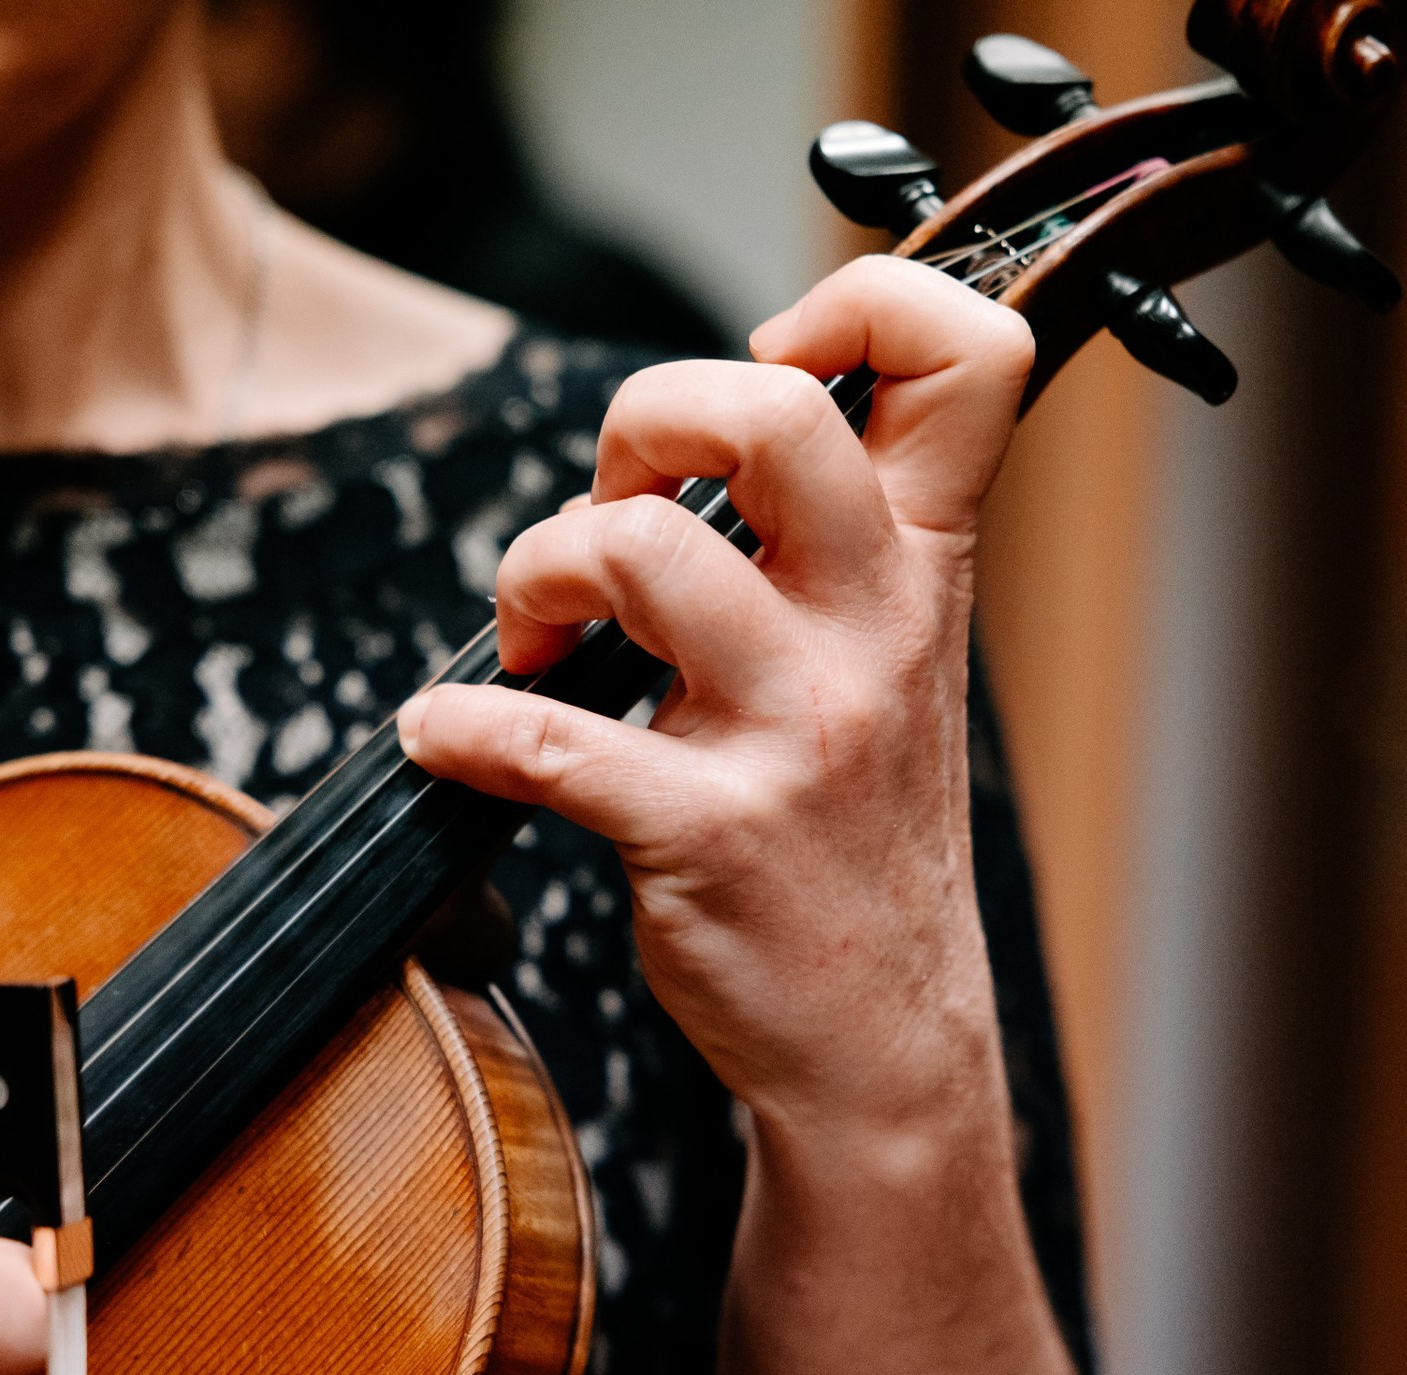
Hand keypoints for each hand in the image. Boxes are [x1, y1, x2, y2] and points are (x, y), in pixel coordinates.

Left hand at [398, 256, 1032, 1147]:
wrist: (880, 1041)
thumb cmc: (855, 834)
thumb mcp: (893, 662)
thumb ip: (833, 537)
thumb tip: (704, 418)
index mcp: (925, 568)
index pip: (966, 353)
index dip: (857, 301)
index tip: (767, 357)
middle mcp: (875, 631)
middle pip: (771, 413)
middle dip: (641, 419)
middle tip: (611, 498)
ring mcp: (798, 733)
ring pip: (635, 552)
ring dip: (536, 572)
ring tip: (535, 637)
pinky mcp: (710, 836)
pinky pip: (547, 743)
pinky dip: (458, 726)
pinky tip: (440, 735)